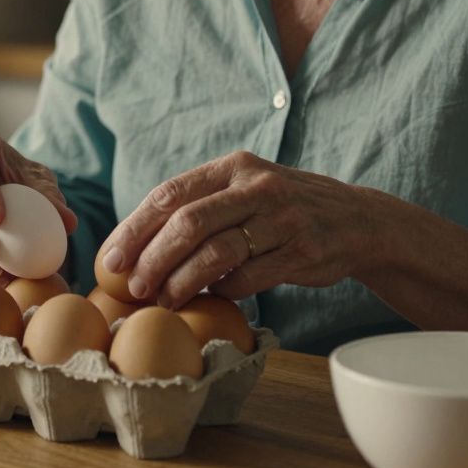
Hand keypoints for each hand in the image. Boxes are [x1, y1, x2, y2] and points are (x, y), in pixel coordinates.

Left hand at [99, 151, 393, 308]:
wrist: (357, 220)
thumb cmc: (281, 210)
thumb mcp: (244, 189)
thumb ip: (200, 205)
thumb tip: (134, 244)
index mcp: (233, 167)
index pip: (169, 195)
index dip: (134, 229)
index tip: (111, 260)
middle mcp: (257, 186)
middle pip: (187, 223)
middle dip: (152, 260)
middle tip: (134, 289)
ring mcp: (282, 218)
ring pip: (216, 253)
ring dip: (181, 282)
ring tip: (164, 300)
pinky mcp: (302, 251)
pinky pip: (248, 278)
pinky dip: (222, 291)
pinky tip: (211, 296)